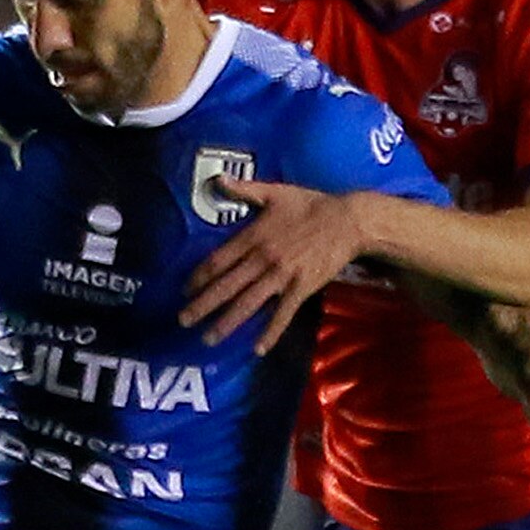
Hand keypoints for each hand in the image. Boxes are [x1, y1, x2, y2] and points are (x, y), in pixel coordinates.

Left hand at [179, 178, 364, 350]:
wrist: (347, 220)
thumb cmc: (310, 204)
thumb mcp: (274, 191)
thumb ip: (243, 189)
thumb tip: (217, 179)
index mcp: (253, 236)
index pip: (218, 260)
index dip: (199, 277)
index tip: (184, 291)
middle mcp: (262, 258)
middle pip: (227, 285)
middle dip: (203, 305)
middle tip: (183, 321)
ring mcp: (282, 275)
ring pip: (248, 303)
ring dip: (227, 323)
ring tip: (209, 339)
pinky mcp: (301, 288)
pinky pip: (282, 314)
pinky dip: (270, 332)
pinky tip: (257, 349)